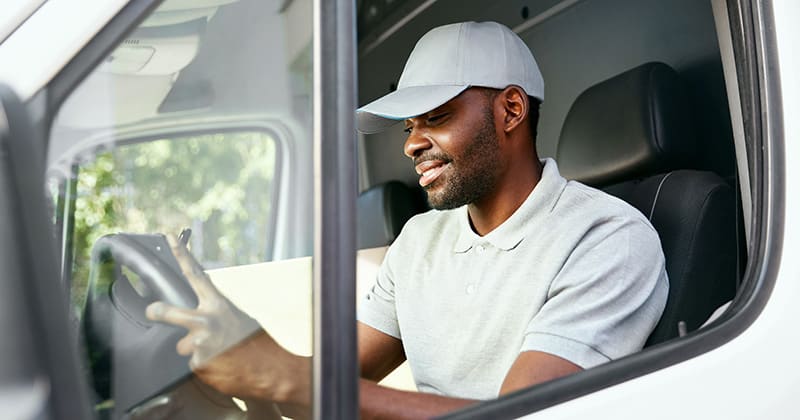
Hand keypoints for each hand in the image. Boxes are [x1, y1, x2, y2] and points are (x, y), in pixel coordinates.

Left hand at [145, 235, 309, 404]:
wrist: (270, 369)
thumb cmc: (254, 342)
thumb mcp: (234, 318)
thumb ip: (212, 312)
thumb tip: (191, 315)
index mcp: (218, 305)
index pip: (195, 275)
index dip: (180, 255)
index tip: (168, 238)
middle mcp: (207, 320)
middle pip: (169, 311)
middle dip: (157, 311)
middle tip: (152, 311)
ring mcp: (201, 342)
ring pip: (181, 345)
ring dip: (192, 350)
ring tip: (213, 352)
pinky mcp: (199, 363)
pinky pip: (192, 363)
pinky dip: (202, 365)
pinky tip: (218, 365)